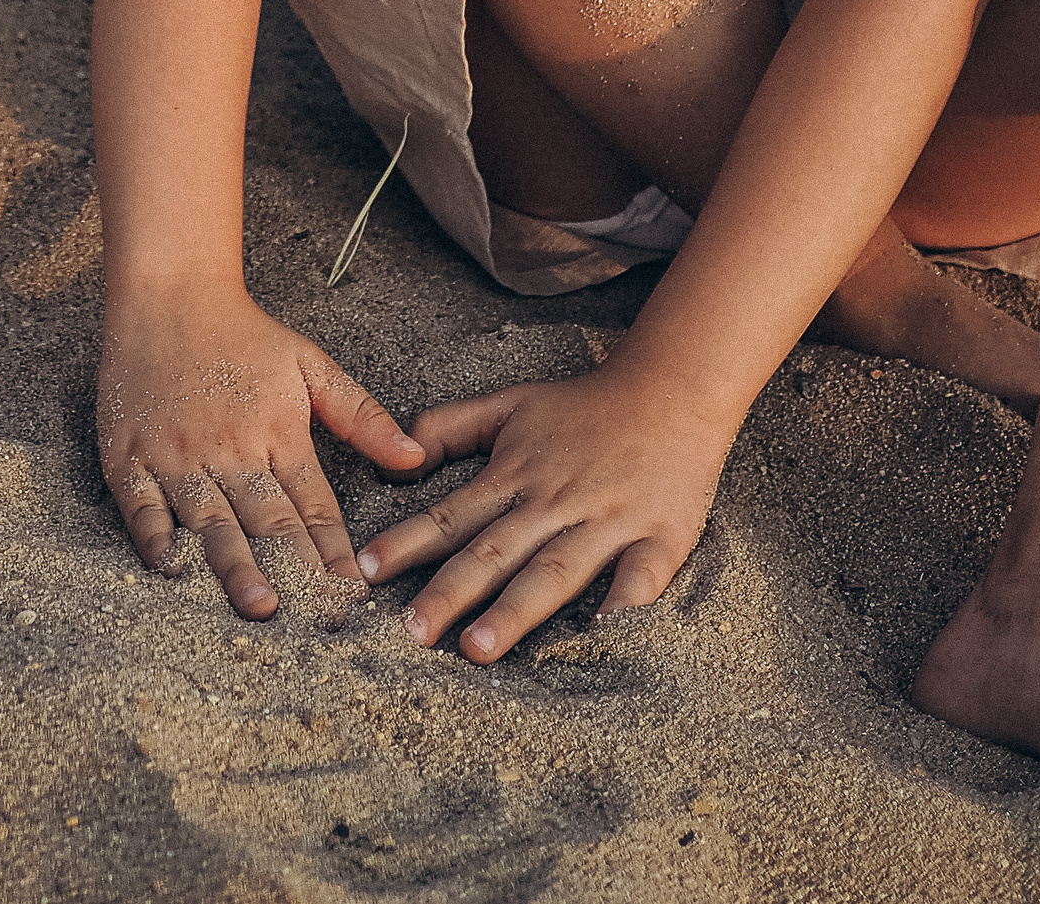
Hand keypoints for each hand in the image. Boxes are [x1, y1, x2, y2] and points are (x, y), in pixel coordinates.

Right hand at [99, 283, 422, 617]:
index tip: (355, 596)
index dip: (335, 553)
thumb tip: (414, 459)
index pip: (314, 506)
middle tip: (315, 619)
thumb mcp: (311, 365)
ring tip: (258, 604)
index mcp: (277, 433)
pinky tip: (170, 570)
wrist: (168, 292)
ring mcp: (176, 454)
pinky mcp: (129, 454)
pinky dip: (155, 537)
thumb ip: (361, 416)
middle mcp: (229, 449)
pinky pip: (141, 505)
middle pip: (266, 522)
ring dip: (234, 565)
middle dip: (294, 573)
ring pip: (209, 520)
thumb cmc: (242, 334)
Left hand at [358, 366, 736, 660]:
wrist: (672, 391)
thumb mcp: (508, 404)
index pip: (451, 517)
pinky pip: (639, 578)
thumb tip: (396, 458)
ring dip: (514, 611)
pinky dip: (621, 607)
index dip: (408, 544)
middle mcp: (554, 504)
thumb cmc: (583, 406)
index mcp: (515, 477)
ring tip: (477, 648)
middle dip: (450, 593)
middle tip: (411, 633)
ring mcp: (606, 522)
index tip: (367, 573)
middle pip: (494, 553)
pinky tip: (596, 637)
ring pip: (553, 572)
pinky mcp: (660, 538)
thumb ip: (449, 427)